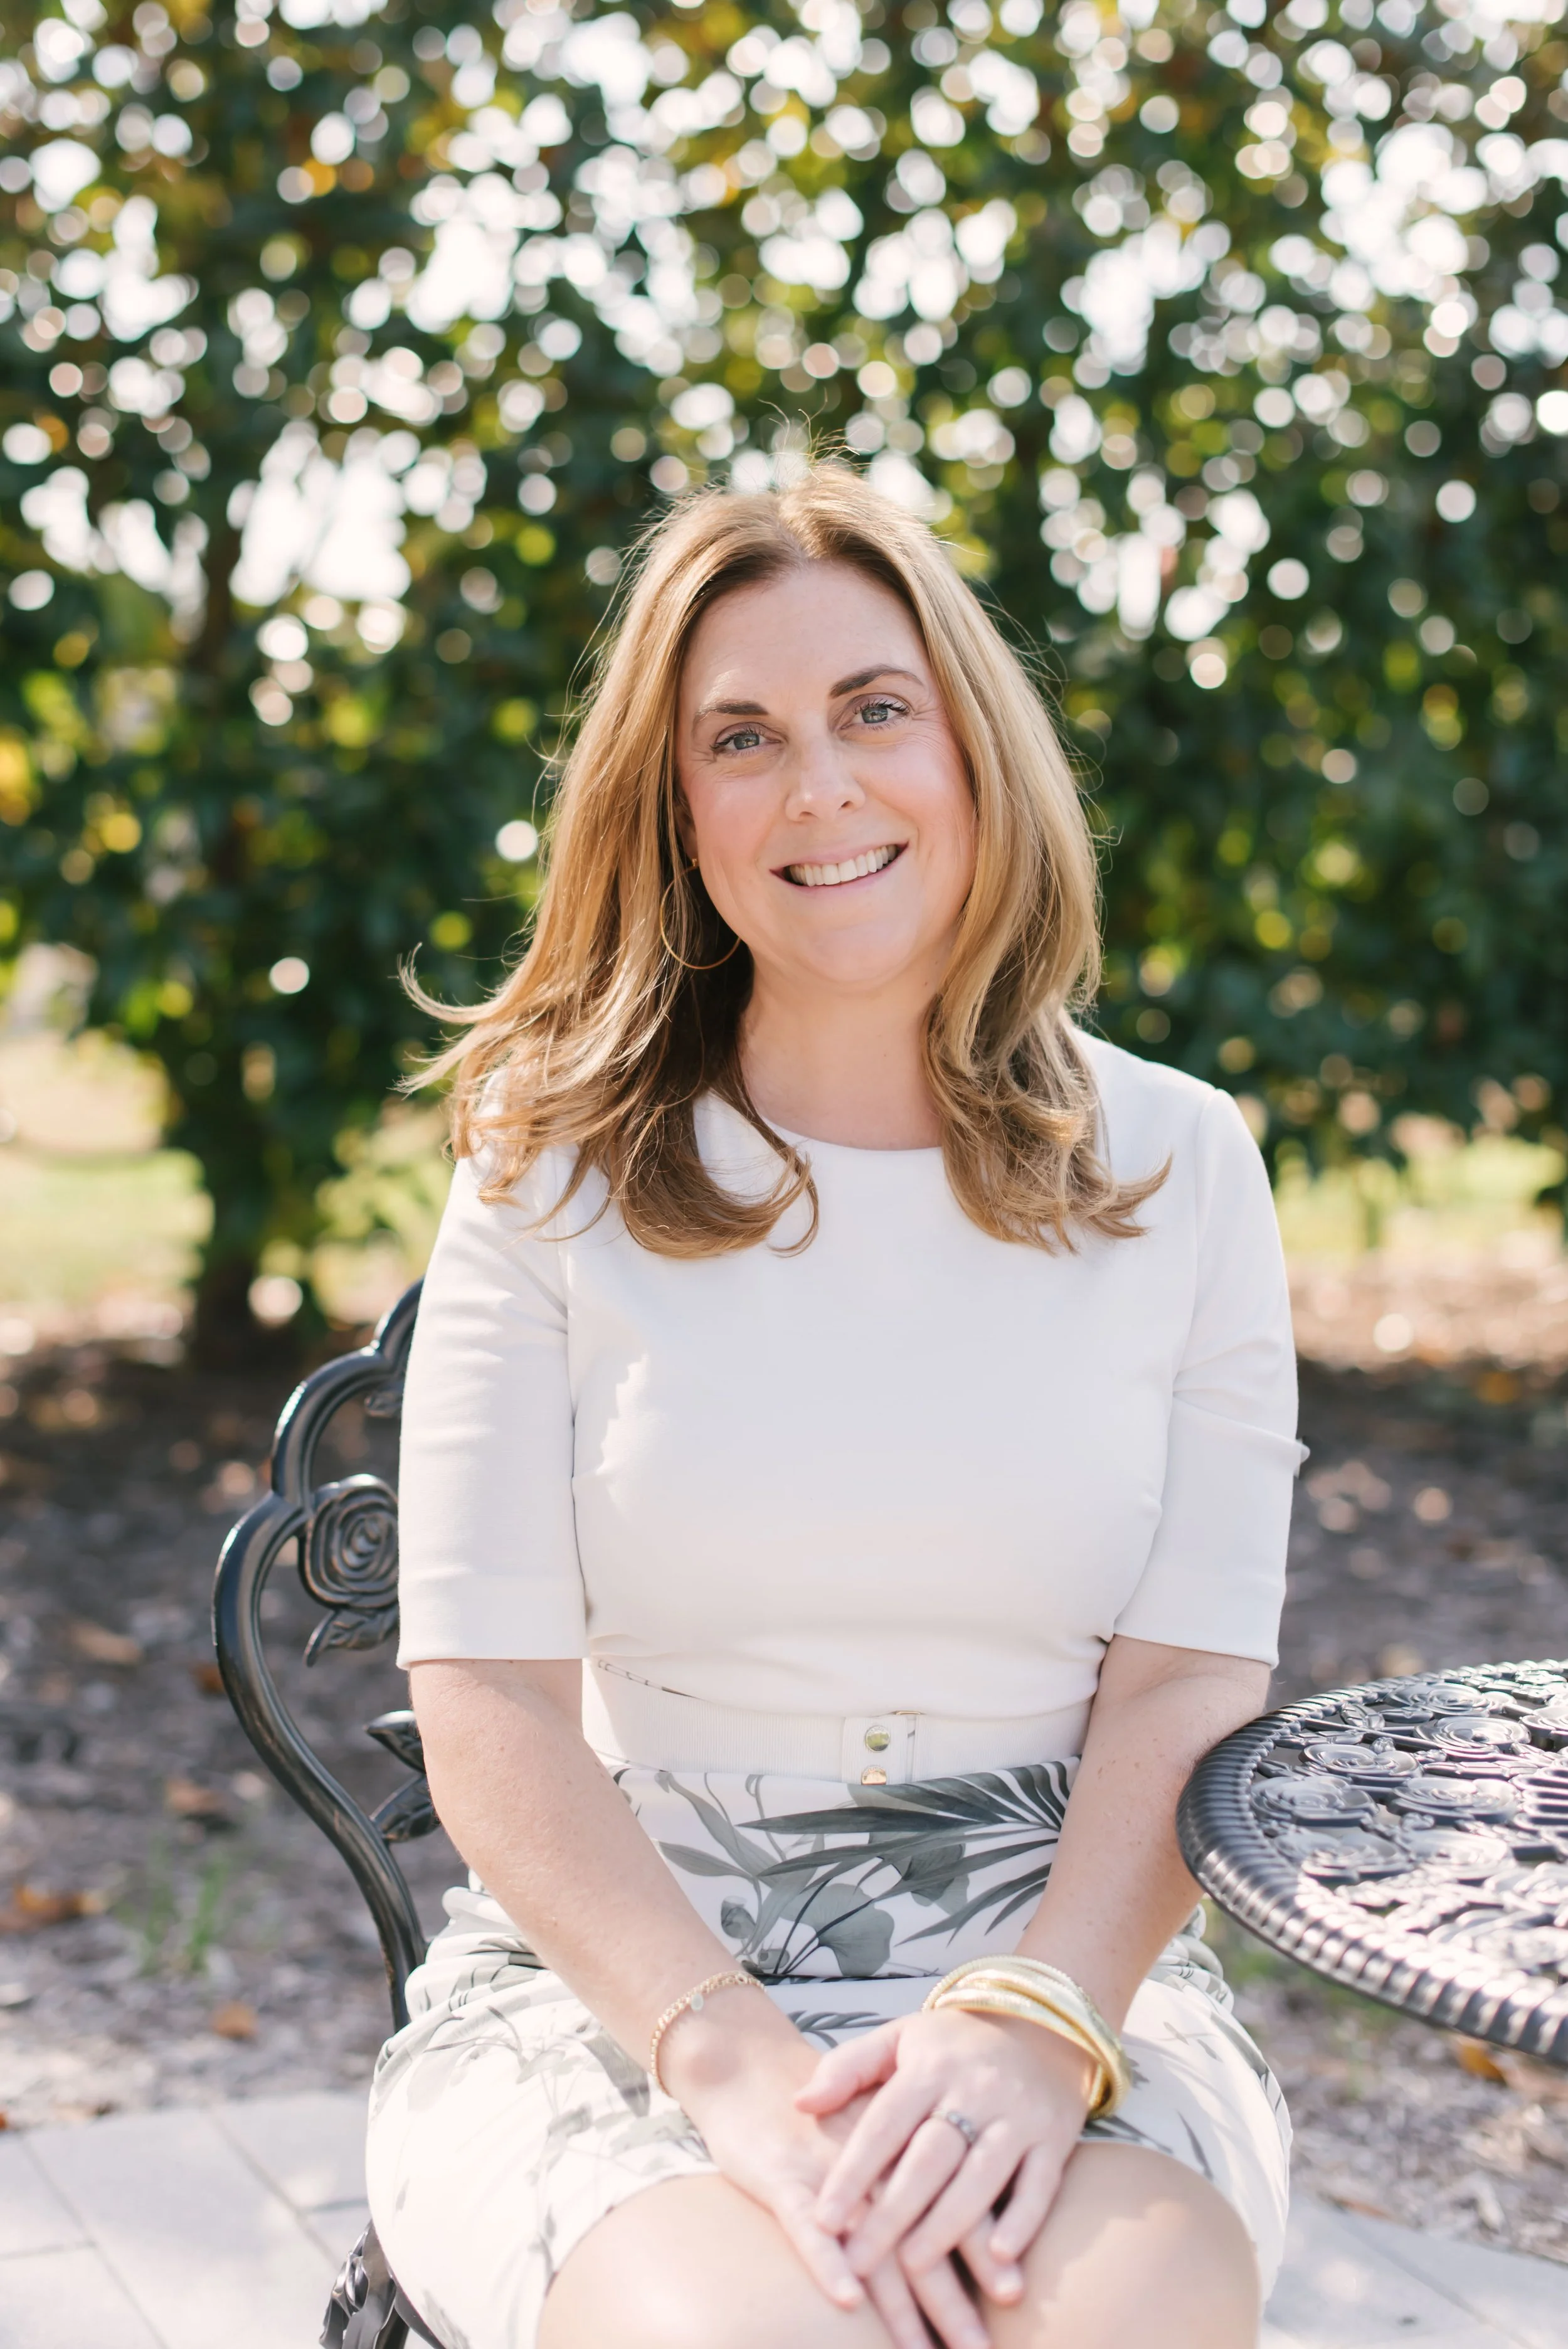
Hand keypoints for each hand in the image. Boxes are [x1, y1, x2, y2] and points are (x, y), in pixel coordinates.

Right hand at [666, 2006, 993, 2348]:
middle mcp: (875, 2160)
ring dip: (900, 2307)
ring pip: (873, 2244)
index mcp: (903, 2141)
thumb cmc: (819, 2106)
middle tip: (979, 2347)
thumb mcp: (873, 2114)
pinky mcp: (783, 2179)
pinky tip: (849, 2298)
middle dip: (952, 2299)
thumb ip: (916, 2155)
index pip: (954, 2198)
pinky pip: (807, 2228)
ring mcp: (829, 2171)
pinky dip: (828, 2262)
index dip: (985, 2247)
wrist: (748, 2064)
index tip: (1015, 2293)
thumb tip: (970, 2216)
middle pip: (921, 2234)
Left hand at [796, 2006, 1096, 2315]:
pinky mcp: (1054, 2138)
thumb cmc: (953, 2046)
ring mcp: (1018, 2114)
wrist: (1039, 2025)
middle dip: (893, 2212)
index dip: (854, 2171)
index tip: (824, 2219)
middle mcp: (975, 2088)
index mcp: (930, 2065)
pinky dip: (1024, 2217)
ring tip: (914, 2264)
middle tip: (859, 2261)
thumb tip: (800, 2102)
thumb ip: (848, 2067)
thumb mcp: (900, 2039)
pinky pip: (1041, 2182)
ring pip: (982, 2173)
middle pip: (930, 2156)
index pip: (885, 2122)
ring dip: (949, 2222)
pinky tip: (1001, 2252)